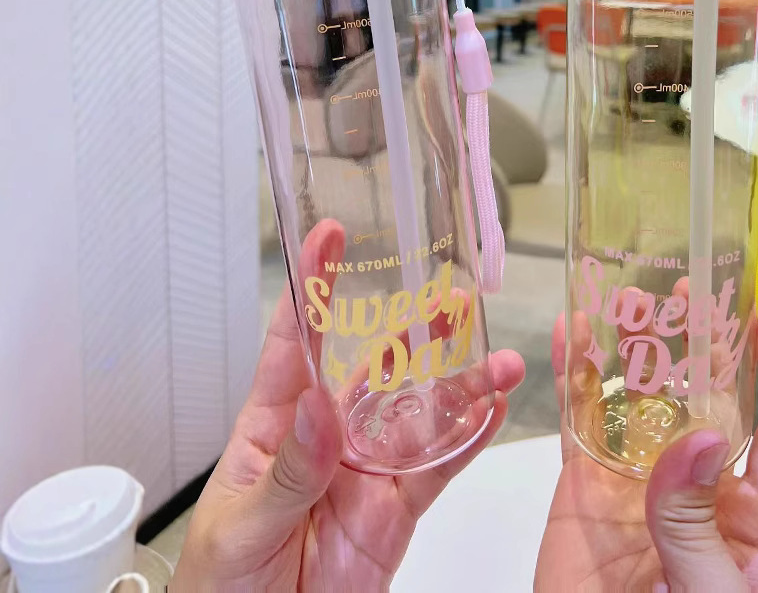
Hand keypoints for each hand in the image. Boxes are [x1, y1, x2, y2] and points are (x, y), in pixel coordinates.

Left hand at [171, 233, 523, 591]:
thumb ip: (288, 472)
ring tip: (501, 358)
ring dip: (460, 384)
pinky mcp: (396, 509)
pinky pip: (438, 469)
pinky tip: (496, 410)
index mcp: (276, 424)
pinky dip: (469, 440)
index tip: (329, 236)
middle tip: (453, 294)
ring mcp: (366, 469)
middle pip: (376, 367)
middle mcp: (328, 435)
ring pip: (420, 413)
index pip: (294, 342)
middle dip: (414, 329)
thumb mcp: (240, 528)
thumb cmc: (221, 585)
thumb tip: (322, 410)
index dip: (313, 286)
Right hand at [535, 310, 757, 590]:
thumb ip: (697, 522)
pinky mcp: (586, 485)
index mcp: (752, 516)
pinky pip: (580, 420)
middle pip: (712, 395)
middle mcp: (700, 484)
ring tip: (631, 292)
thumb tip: (703, 437)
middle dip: (707, 339)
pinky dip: (573, 374)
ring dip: (639, 345)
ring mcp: (640, 481)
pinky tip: (569, 334)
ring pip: (645, 398)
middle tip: (694, 282)